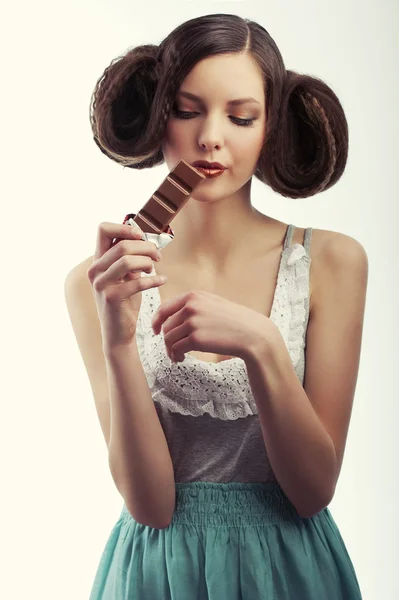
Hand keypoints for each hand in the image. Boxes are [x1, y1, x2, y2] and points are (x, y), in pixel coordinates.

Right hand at [87, 221, 165, 349]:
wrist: (119, 332)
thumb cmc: (125, 300)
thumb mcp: (126, 275)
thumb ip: (130, 257)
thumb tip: (144, 238)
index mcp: (98, 260)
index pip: (103, 230)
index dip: (124, 228)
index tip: (141, 236)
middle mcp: (95, 270)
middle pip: (122, 245)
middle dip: (146, 247)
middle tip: (157, 256)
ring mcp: (101, 284)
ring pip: (127, 260)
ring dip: (147, 262)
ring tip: (154, 268)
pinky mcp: (111, 298)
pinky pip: (137, 282)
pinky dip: (154, 280)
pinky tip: (162, 280)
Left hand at [151, 290, 270, 362]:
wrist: (252, 334)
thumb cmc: (234, 322)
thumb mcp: (213, 304)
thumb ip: (193, 306)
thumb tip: (170, 319)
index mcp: (194, 295)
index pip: (164, 308)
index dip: (156, 321)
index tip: (155, 331)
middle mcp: (191, 306)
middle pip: (166, 326)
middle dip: (167, 340)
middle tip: (173, 350)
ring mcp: (192, 321)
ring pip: (168, 338)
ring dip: (170, 350)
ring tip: (178, 356)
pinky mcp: (195, 338)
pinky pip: (176, 348)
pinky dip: (175, 355)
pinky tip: (181, 359)